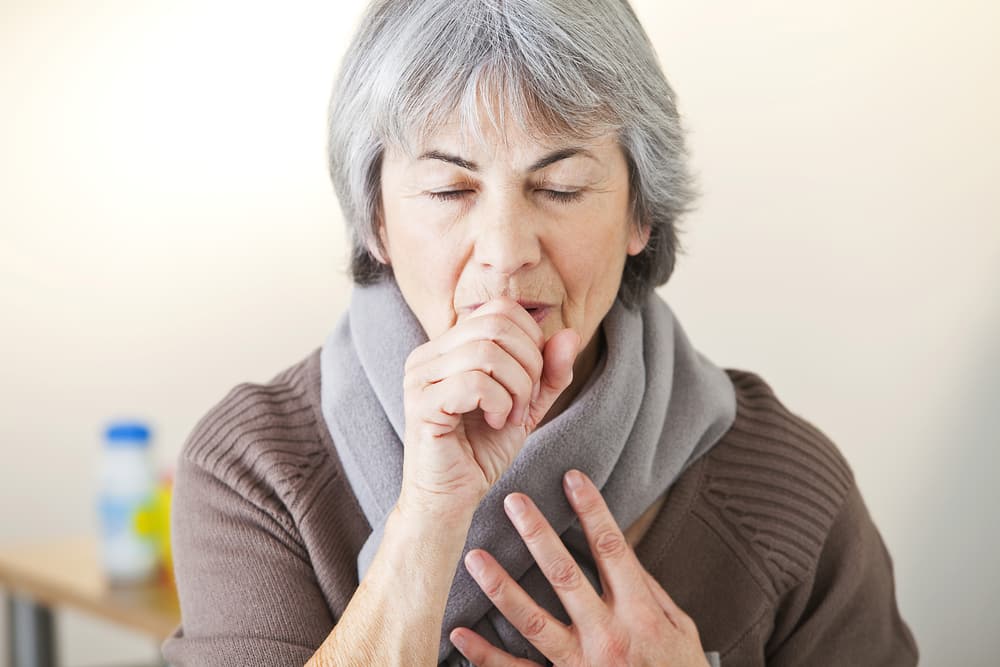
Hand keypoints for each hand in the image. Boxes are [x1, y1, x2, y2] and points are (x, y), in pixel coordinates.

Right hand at [398, 297, 579, 516]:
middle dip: (529, 365)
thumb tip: (572, 333)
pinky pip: (474, 382)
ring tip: (511, 416)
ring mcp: (419, 377)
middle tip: (525, 403)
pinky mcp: (421, 404)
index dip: (532, 342)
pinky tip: (495, 423)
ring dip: (516, 388)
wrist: (452, 498)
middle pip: (496, 324)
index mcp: (447, 346)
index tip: (532, 383)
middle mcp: (427, 354)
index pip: (500, 310)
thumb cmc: (481, 450)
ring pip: (487, 352)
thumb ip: (549, 372)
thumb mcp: (527, 405)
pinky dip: (499, 403)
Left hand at [450, 470, 708, 666]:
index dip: (592, 510)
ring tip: (475, 557)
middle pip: (565, 575)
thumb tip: (621, 554)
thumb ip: (650, 592)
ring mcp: (581, 665)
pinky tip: (460, 634)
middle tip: (513, 501)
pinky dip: (486, 656)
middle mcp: (608, 635)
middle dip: (537, 535)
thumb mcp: (680, 630)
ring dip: (500, 587)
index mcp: (639, 613)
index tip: (571, 478)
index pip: (612, 550)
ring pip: (533, 621)